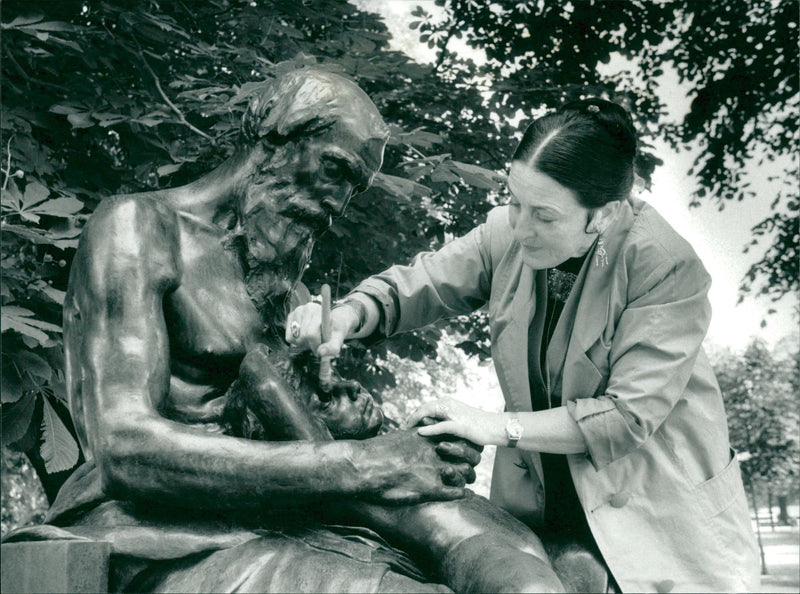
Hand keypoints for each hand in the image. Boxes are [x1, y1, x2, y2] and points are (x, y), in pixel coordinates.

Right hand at [285, 301, 358, 357]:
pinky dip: (297, 341)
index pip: (311, 334)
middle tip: (318, 344)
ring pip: (295, 338)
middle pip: (303, 337)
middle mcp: (306, 309)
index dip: (315, 344)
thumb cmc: (334, 330)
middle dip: (311, 345)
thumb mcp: (338, 338)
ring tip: (312, 339)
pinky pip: (289, 337)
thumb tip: (320, 353)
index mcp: (320, 311)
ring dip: (304, 343)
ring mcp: (297, 312)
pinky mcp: (290, 317)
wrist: (329, 320)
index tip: (320, 349)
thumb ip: (332, 347)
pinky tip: (305, 337)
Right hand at [360, 429, 480, 504]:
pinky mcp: (428, 488)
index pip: (460, 435)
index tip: (466, 448)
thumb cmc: (377, 451)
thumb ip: (416, 435)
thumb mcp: (401, 436)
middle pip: (468, 453)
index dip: (466, 443)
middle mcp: (434, 450)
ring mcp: (433, 469)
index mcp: (428, 436)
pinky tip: (464, 495)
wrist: (363, 465)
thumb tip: (421, 434)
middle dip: (471, 460)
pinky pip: (455, 492)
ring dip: (468, 477)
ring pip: (465, 472)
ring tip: (468, 481)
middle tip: (470, 465)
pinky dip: (462, 493)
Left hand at [406, 398, 502, 446]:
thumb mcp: (457, 421)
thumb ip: (443, 421)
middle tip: (400, 428)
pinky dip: (430, 429)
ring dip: (415, 420)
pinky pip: (441, 425)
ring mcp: (454, 413)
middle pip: (424, 408)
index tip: (404, 424)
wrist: (495, 427)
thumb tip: (427, 426)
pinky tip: (420, 432)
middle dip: (411, 417)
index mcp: (447, 402)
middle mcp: (449, 404)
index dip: (413, 415)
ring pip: (429, 413)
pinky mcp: (460, 425)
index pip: (425, 406)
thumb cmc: (477, 426)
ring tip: (405, 428)